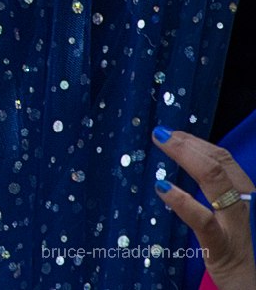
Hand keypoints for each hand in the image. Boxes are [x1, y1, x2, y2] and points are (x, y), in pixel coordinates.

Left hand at [154, 129, 253, 289]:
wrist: (252, 286)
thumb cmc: (238, 250)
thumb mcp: (231, 216)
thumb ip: (218, 192)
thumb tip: (190, 160)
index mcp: (246, 196)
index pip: (225, 160)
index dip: (198, 142)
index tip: (174, 133)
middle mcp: (246, 205)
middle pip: (220, 164)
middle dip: (189, 143)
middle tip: (161, 133)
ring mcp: (236, 226)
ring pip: (216, 181)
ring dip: (186, 156)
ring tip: (161, 142)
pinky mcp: (223, 248)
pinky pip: (203, 221)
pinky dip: (182, 201)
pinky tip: (162, 187)